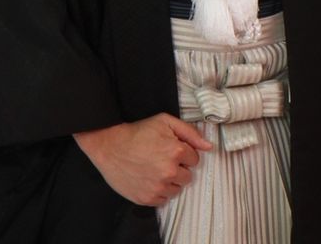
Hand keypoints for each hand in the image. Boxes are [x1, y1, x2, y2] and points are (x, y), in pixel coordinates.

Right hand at [74, 113, 212, 205]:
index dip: (184, 152)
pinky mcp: (147, 198)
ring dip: (171, 181)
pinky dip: (160, 191)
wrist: (111, 146)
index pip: (195, 158)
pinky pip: (164, 199)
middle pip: (188, 176)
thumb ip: (190, 133)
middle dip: (179, 167)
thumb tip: (209, 147)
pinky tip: (150, 178)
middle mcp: (169, 172)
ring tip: (156, 169)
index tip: (172, 148)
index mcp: (176, 151)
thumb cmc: (139, 132)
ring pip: (177, 189)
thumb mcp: (165, 122)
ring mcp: (158, 187)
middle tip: (163, 159)